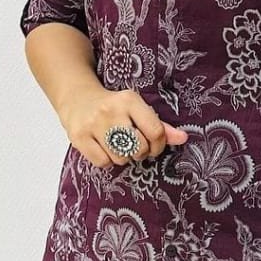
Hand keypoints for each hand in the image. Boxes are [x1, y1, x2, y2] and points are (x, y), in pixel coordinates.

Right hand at [61, 85, 187, 168]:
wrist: (77, 98)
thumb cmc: (114, 107)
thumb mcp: (137, 109)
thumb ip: (160, 126)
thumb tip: (183, 138)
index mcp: (129, 100)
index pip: (155, 131)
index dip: (158, 146)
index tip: (153, 146)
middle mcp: (111, 111)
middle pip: (139, 148)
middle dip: (140, 152)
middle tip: (133, 146)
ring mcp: (93, 124)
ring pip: (120, 158)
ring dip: (122, 157)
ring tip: (117, 145)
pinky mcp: (79, 137)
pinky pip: (103, 162)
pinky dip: (106, 160)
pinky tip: (103, 148)